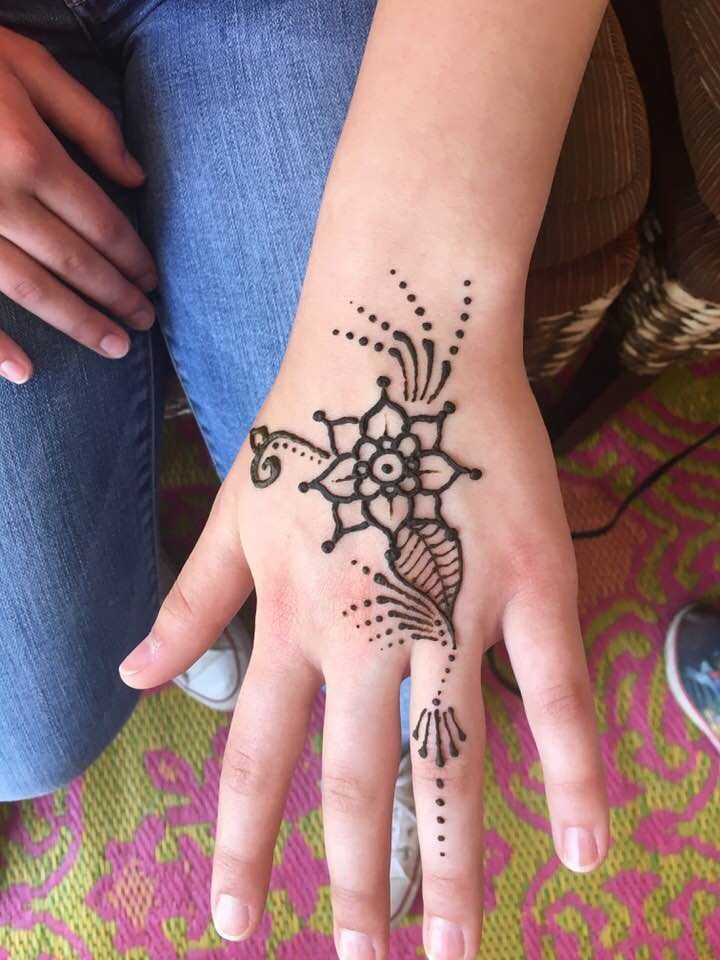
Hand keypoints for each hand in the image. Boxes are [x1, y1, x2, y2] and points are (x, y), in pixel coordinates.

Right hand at [0, 27, 156, 383]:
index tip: (152, 281)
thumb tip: (136, 175)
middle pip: (74, 261)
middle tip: (144, 323)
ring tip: (114, 348)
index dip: (133, 256)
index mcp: (28, 151)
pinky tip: (23, 371)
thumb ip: (86, 120)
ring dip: (76, 322)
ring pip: (29, 288)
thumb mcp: (27, 64)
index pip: (100, 221)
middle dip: (116, 297)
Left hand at [119, 272, 608, 958]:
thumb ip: (188, 599)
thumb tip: (136, 676)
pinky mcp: (526, 582)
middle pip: (353, 784)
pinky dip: (572, 775)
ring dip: (451, 864)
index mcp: (290, 618)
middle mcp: (365, 633)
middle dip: (354, 887)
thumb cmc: (315, 419)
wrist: (399, 337)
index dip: (243, 847)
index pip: (256, 759)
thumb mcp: (235, 509)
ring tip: (452, 951)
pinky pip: (553, 695)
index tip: (237, 925)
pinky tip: (585, 851)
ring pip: (451, 761)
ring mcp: (451, 611)